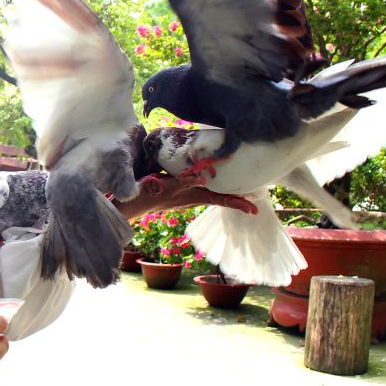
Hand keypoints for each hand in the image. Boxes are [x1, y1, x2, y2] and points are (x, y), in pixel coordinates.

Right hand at [112, 173, 257, 220]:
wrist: (131, 202)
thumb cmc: (149, 194)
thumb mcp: (167, 186)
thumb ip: (184, 181)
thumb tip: (202, 178)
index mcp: (193, 196)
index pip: (221, 201)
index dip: (238, 204)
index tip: (254, 209)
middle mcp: (192, 197)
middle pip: (219, 197)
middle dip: (235, 197)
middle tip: (252, 195)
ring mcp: (185, 194)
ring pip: (210, 192)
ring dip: (224, 190)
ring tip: (236, 185)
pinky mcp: (177, 189)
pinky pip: (199, 187)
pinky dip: (209, 183)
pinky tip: (206, 176)